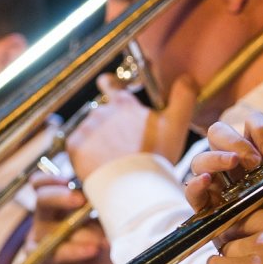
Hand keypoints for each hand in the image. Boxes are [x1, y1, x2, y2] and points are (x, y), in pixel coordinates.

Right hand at [28, 173, 111, 263]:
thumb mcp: (104, 223)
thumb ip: (99, 205)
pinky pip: (54, 252)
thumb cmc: (104, 250)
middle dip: (61, 197)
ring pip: (52, 229)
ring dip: (81, 232)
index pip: (41, 185)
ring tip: (103, 240)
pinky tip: (92, 250)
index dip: (50, 180)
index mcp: (57, 207)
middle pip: (41, 199)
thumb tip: (106, 185)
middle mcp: (45, 222)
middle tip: (81, 200)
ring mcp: (41, 243)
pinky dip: (75, 250)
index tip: (68, 180)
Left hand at [67, 72, 199, 179]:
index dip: (108, 85)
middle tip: (122, 148)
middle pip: (102, 116)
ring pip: (90, 132)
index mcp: (125, 104)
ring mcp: (87, 128)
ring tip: (113, 161)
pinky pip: (77, 148)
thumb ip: (183, 98)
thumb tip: (188, 77)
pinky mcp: (75, 145)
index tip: (106, 87)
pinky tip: (100, 166)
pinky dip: (85, 155)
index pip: (110, 84)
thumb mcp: (176, 125)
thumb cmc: (156, 157)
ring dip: (98, 143)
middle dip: (109, 128)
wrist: (133, 186)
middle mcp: (103, 111)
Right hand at [183, 111, 262, 214]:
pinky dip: (195, 183)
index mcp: (251, 148)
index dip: (258, 129)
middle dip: (234, 141)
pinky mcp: (203, 203)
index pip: (250, 124)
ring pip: (201, 158)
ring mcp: (213, 180)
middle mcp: (228, 160)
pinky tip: (206, 180)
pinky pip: (191, 189)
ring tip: (232, 163)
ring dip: (216, 157)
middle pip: (218, 132)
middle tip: (253, 160)